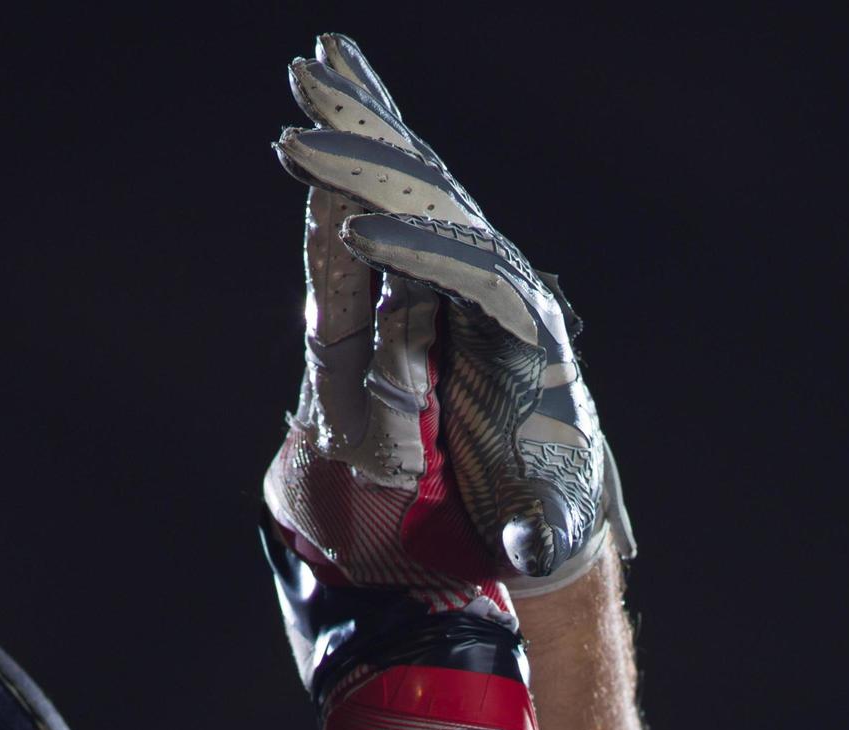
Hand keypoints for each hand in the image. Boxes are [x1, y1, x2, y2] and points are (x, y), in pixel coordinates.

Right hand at [263, 35, 632, 618]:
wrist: (548, 489)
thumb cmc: (535, 507)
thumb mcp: (539, 528)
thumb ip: (534, 536)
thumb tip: (530, 548)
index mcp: (529, 331)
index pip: (474, 276)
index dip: (417, 259)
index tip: (358, 238)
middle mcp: (506, 278)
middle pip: (441, 204)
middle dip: (372, 166)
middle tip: (300, 125)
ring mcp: (475, 261)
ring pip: (418, 178)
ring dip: (363, 122)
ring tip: (313, 63)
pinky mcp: (443, 261)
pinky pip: (401, 186)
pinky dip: (366, 135)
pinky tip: (332, 76)